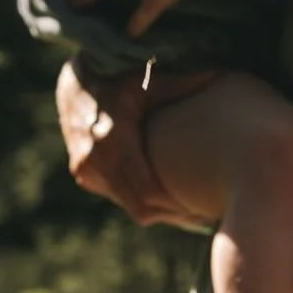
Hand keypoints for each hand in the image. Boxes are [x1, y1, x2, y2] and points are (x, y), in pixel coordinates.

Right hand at [55, 59, 215, 227]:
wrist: (74, 85)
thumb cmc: (118, 79)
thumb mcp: (148, 80)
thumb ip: (182, 82)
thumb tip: (219, 74)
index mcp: (113, 139)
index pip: (148, 191)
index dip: (176, 205)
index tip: (203, 207)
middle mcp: (96, 159)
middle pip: (140, 207)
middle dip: (172, 215)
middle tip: (204, 218)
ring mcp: (86, 169)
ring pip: (129, 206)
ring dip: (158, 211)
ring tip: (191, 210)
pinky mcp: (83, 174)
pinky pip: (118, 197)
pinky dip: (141, 201)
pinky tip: (166, 198)